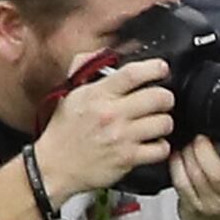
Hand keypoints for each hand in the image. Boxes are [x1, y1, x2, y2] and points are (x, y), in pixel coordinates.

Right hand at [31, 56, 176, 198]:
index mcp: (97, 94)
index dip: (154, 68)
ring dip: (164, 123)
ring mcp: (121, 137)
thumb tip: (102, 54)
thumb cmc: (63, 130)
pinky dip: (161, 146)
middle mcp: (111, 114)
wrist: (54, 166)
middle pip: (158, 97)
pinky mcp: (128, 158)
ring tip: (156, 124)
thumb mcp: (69, 93)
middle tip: (162, 101)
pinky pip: (161, 149)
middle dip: (166, 98)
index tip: (162, 68)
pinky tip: (152, 144)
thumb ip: (84, 68)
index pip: (133, 74)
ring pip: (164, 123)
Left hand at [168, 135, 219, 219]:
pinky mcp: (190, 208)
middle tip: (201, 138)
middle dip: (204, 149)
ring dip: (188, 154)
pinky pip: (180, 182)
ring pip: (194, 175)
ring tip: (189, 146)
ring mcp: (210, 205)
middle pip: (216, 173)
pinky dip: (176, 164)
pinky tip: (178, 156)